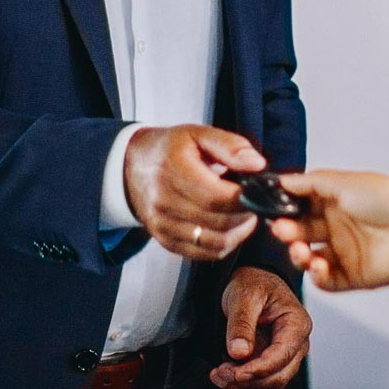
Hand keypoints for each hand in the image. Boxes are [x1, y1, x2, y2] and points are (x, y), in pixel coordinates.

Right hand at [125, 125, 268, 260]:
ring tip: (243, 213)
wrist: (131, 169)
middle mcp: (164, 202)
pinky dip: (225, 243)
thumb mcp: (198, 134)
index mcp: (173, 170)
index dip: (245, 198)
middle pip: (220, 222)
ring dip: (238, 231)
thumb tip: (257, 164)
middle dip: (246, 214)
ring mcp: (163, 225)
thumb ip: (230, 146)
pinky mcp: (166, 241)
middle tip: (253, 200)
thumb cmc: (169, 150)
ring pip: (216, 243)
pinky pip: (206, 253)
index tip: (256, 190)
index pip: (217, 197)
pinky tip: (229, 226)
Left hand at [210, 266, 309, 388]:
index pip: (283, 355)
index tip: (236, 373)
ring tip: (218, 375)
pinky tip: (223, 377)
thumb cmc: (253, 284)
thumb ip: (241, 323)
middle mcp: (296, 344)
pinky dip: (241, 388)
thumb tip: (240, 353)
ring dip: (242, 388)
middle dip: (248, 381)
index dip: (260, 369)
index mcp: (297, 324)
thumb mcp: (244, 295)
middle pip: (278, 376)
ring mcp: (285, 358)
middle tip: (221, 373)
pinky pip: (260, 386)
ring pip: (269, 386)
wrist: (250, 284)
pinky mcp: (271, 366)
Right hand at [266, 170, 388, 291]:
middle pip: (300, 232)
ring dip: (298, 254)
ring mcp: (345, 253)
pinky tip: (317, 264)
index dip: (285, 209)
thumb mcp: (343, 182)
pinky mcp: (352, 276)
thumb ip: (308, 182)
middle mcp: (338, 227)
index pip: (300, 207)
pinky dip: (316, 274)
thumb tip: (281, 180)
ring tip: (300, 249)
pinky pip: (325, 280)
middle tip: (282, 230)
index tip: (272, 209)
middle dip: (287, 232)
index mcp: (336, 202)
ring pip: (308, 258)